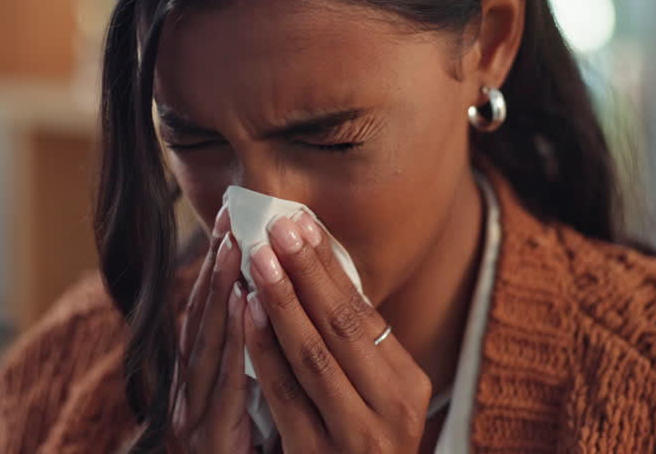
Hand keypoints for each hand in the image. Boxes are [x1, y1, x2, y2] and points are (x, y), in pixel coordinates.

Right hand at [172, 206, 254, 451]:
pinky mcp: (206, 437)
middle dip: (217, 263)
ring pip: (205, 341)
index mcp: (196, 383)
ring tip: (235, 240)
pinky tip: (240, 300)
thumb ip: (255, 363)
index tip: (230, 220)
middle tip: (231, 215)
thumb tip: (267, 307)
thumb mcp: (252, 406)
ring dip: (220, 287)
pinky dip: (232, 337)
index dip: (217, 266)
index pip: (206, 313)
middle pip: (200, 317)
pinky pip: (222, 380)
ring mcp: (191, 416)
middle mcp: (186, 394)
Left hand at [242, 213, 431, 452]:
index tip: (301, 222)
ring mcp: (356, 437)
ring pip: (314, 357)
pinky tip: (247, 314)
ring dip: (282, 302)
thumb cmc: (354, 442)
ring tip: (258, 259)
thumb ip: (351, 344)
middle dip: (307, 272)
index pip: (363, 313)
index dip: (329, 266)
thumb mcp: (369, 395)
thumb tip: (313, 266)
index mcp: (408, 385)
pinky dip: (264, 349)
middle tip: (278, 226)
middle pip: (343, 327)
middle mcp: (393, 411)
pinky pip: (286, 394)